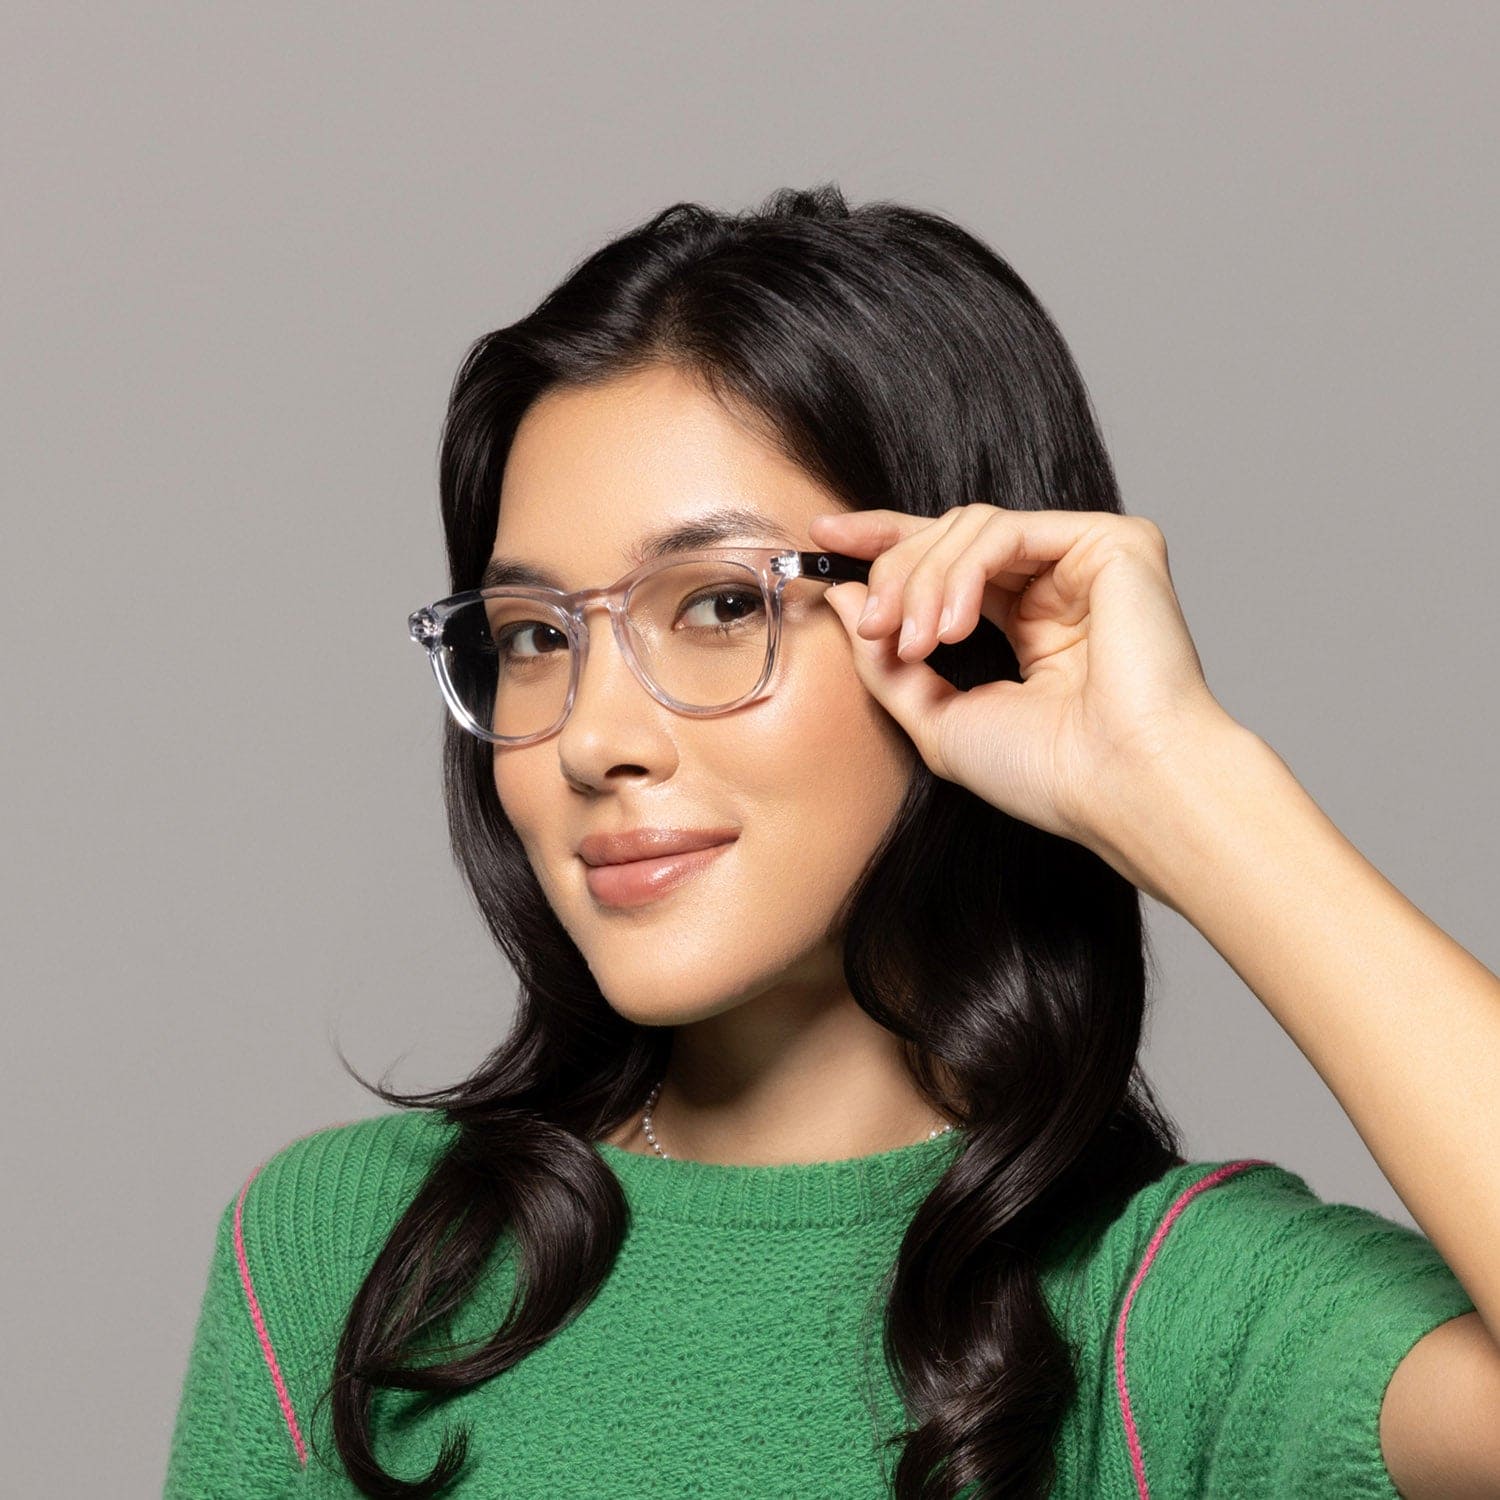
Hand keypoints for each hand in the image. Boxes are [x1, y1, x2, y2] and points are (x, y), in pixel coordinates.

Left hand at [810, 503, 1236, 856]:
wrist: (1120, 789)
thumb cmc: (1047, 773)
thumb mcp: (937, 719)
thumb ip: (885, 661)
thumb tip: (843, 596)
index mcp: (1028, 622)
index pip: (948, 559)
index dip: (883, 541)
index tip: (824, 536)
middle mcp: (1058, 586)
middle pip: (949, 536)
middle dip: (895, 574)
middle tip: (874, 627)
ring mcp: (1087, 561)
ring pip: (971, 527)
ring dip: (923, 581)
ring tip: (917, 642)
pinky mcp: (1115, 543)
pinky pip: (1007, 530)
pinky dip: (963, 572)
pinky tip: (953, 627)